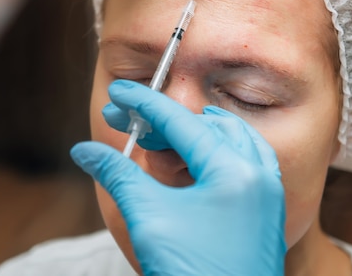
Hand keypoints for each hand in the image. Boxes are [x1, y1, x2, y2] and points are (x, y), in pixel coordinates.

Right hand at [71, 80, 285, 274]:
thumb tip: (85, 152)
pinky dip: (212, 152)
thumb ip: (118, 174)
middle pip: (204, 127)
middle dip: (161, 121)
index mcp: (234, 171)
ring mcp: (267, 191)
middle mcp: (258, 174)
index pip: (181, 122)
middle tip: (125, 121)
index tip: (119, 94)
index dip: (144, 103)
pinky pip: (241, 161)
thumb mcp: (148, 218)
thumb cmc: (190, 275)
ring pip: (227, 139)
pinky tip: (189, 157)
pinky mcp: (264, 207)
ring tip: (154, 137)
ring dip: (189, 133)